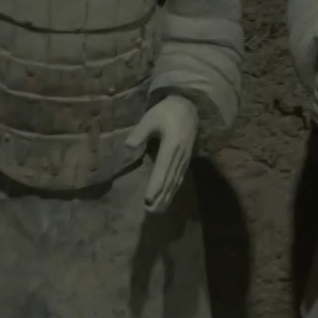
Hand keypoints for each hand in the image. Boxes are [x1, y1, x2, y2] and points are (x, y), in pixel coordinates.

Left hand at [125, 94, 198, 214]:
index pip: (162, 169)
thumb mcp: (151, 117)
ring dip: (167, 197)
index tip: (148, 199)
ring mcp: (184, 159)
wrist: (189, 106)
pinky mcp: (185, 160)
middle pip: (170, 180)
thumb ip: (140, 132)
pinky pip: (179, 178)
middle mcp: (180, 155)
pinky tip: (167, 199)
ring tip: (157, 211)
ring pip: (175, 181)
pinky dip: (173, 190)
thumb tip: (128, 146)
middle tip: (149, 211)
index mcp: (171, 146)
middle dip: (160, 197)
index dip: (155, 185)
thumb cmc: (166, 111)